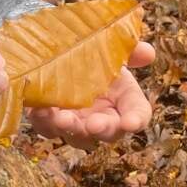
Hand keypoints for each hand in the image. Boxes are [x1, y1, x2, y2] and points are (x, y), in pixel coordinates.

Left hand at [26, 41, 155, 148]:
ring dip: (70, 128)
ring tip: (63, 118)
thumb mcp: (110, 50)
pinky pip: (46, 126)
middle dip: (102, 129)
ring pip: (76, 136)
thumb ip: (128, 51)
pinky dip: (42, 119)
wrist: (60, 53)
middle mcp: (103, 118)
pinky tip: (38, 107)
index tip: (131, 122)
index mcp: (124, 101)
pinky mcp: (49, 120)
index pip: (138, 115)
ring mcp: (76, 123)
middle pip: (109, 132)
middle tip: (94, 124)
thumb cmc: (94, 57)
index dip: (136, 120)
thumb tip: (147, 51)